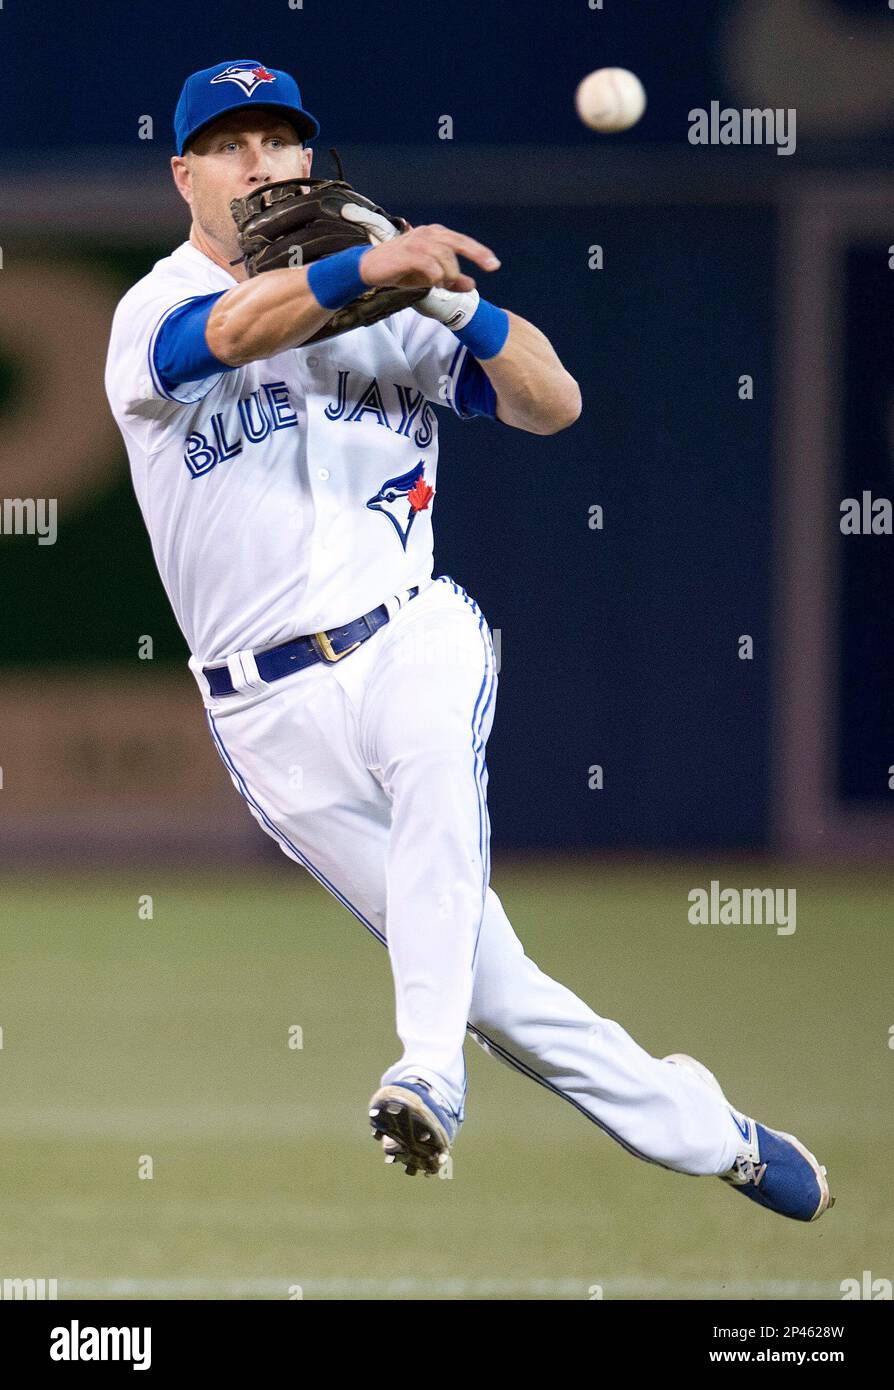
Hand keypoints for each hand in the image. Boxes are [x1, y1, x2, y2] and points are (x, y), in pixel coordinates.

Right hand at [359, 223, 499, 293]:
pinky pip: (428, 263)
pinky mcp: (406, 254)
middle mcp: (429, 235)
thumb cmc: (401, 270)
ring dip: (448, 273)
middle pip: (458, 242)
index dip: (480, 252)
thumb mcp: (430, 278)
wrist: (371, 269)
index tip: (494, 265)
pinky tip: (434, 282)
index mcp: (436, 236)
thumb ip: (451, 281)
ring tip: (441, 283)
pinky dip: (435, 274)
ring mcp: (417, 242)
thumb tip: (473, 285)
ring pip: (444, 255)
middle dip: (477, 254)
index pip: (462, 242)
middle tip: (490, 267)